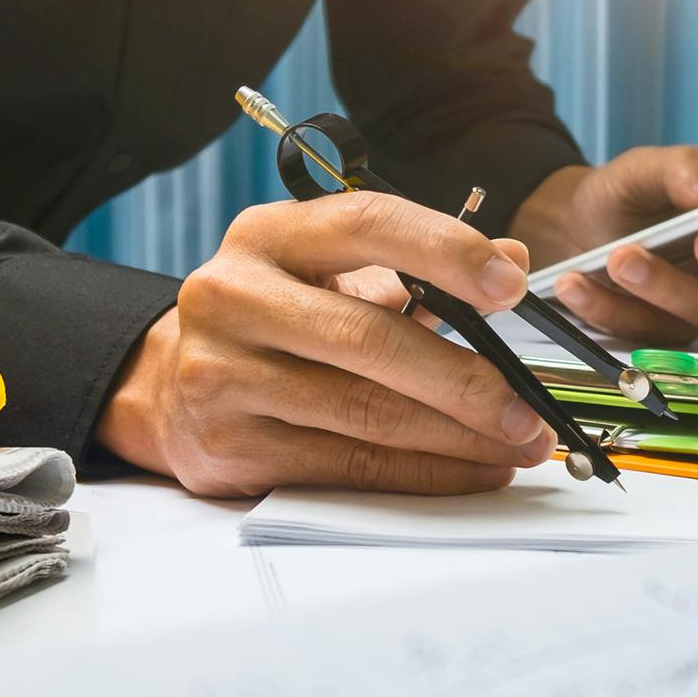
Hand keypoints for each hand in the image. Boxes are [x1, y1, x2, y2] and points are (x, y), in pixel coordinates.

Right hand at [97, 191, 554, 496]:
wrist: (170, 388)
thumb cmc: (274, 321)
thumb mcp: (331, 272)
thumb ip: (416, 264)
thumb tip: (512, 255)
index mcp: (266, 236)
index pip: (366, 224)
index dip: (445, 251)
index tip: (511, 284)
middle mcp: (233, 297)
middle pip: (369, 338)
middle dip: (465, 377)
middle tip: (527, 402)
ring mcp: (222, 375)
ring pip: (364, 413)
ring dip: (458, 436)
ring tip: (516, 442)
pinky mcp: (230, 446)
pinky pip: (349, 465)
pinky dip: (424, 472)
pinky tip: (472, 469)